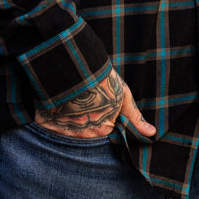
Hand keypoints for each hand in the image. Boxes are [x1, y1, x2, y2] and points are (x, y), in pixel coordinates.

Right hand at [34, 68, 156, 138]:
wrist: (76, 63)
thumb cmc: (103, 79)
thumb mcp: (123, 94)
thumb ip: (135, 117)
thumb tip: (152, 134)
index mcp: (102, 131)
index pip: (101, 133)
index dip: (100, 119)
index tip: (98, 106)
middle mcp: (82, 134)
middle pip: (83, 132)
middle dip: (83, 120)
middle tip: (83, 101)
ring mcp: (62, 129)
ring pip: (66, 129)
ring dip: (67, 118)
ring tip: (71, 99)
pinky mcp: (46, 123)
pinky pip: (49, 126)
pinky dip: (51, 116)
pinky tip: (56, 101)